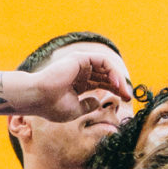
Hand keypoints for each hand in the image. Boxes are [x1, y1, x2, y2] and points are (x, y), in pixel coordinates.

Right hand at [11, 50, 133, 123]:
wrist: (38, 98)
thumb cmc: (52, 106)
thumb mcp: (75, 110)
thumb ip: (87, 106)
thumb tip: (98, 102)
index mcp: (78, 83)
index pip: (102, 83)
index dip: (115, 90)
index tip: (126, 100)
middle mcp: (80, 72)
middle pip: (106, 75)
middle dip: (120, 85)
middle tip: (129, 96)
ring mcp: (81, 64)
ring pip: (106, 67)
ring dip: (118, 78)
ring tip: (125, 91)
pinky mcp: (81, 58)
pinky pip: (102, 61)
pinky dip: (112, 70)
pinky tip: (117, 83)